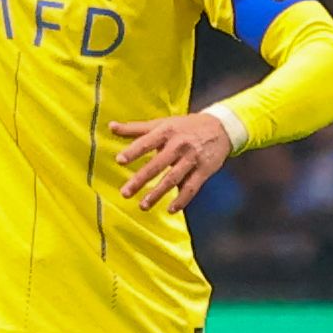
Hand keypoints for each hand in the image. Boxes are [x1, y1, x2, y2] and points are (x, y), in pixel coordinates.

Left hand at [111, 112, 232, 211]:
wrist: (220, 128)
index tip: (120, 160)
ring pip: (173, 178)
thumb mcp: (162, 123)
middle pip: (158, 164)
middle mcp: (179, 145)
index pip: (147, 142)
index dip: (133, 151)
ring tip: (142, 206)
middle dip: (141, 179)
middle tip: (125, 193)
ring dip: (157, 194)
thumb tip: (111, 127)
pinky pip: (191, 188)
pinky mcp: (204, 170)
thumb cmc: (185, 126)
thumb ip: (136, 128)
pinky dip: (182, 200)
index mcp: (167, 131)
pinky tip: (171, 210)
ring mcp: (192, 158)